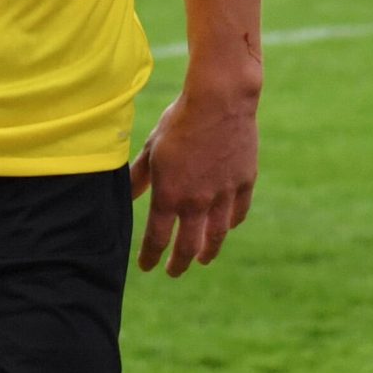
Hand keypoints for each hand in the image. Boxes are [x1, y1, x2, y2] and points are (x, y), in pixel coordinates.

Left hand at [128, 61, 259, 276]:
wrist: (219, 100)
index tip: (147, 267)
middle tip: (174, 272)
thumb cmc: (179, 120)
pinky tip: (227, 227)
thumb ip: (140, 176)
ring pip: (217, 234)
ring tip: (203, 259)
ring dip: (208, 251)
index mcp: (170, 195)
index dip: (151, 256)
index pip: (157, 238)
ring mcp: (224, 194)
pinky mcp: (244, 182)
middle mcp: (197, 202)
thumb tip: (128, 196)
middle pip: (189, 246)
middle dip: (180, 263)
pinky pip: (238, 211)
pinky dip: (231, 223)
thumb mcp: (152, 148)